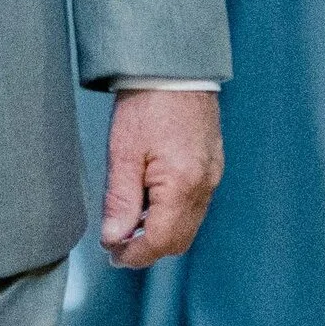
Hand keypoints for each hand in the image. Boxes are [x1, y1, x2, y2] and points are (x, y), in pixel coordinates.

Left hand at [99, 89, 222, 267]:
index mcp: (183, 184)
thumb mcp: (123, 153)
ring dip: (160, 232)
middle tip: (116, 244)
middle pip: (179, 240)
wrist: (174, 69)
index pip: (161, 241)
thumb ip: (120, 201)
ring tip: (128, 222)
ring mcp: (212, 177)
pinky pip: (195, 206)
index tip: (112, 255)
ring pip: (188, 225)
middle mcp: (205, 185)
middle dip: (148, 249)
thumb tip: (114, 237)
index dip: (134, 255)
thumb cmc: (147, 103)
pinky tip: (149, 202)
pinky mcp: (212, 167)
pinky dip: (172, 214)